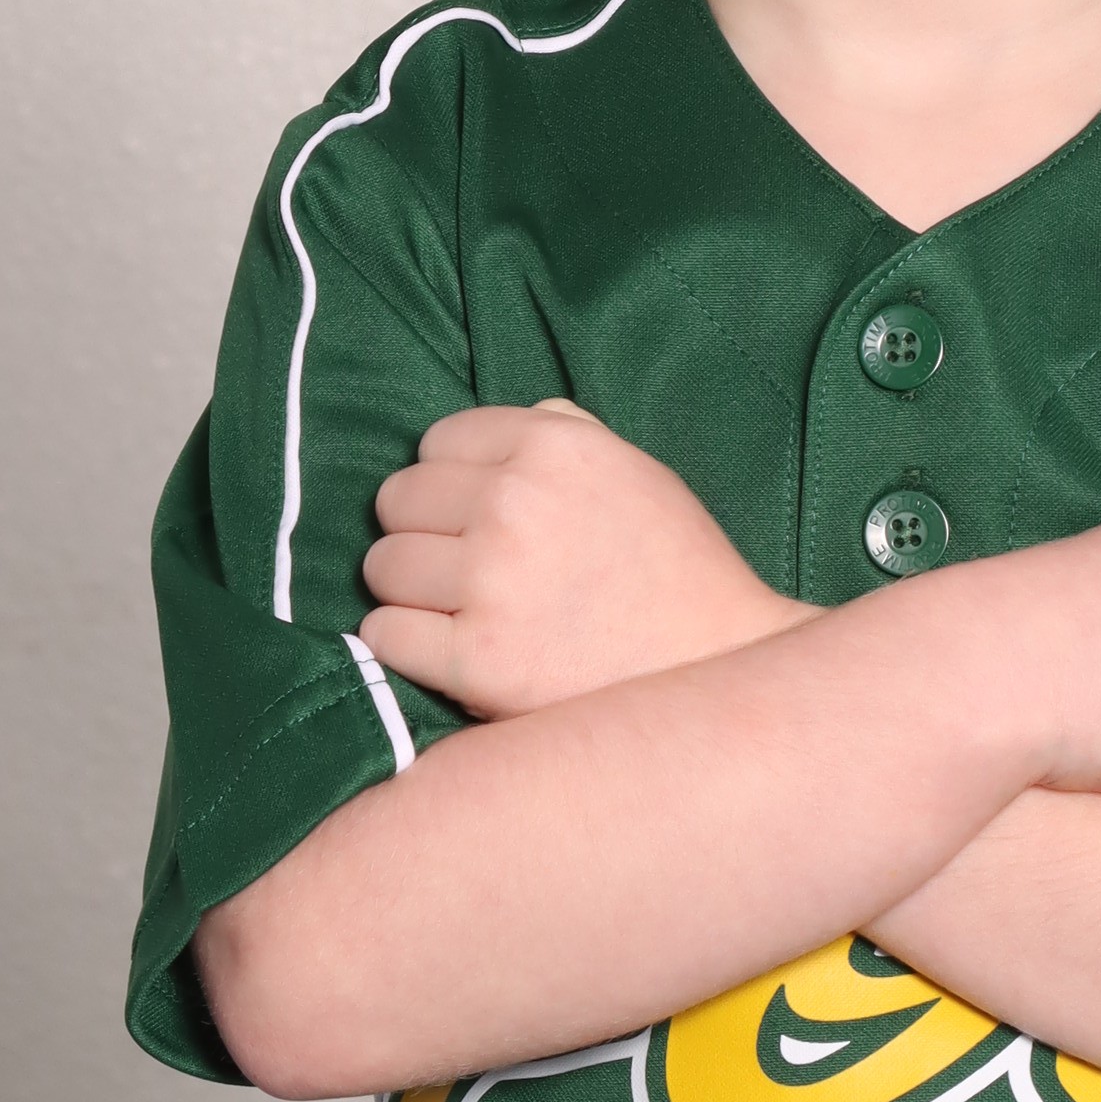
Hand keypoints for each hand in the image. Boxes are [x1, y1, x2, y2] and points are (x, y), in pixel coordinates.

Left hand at [361, 402, 806, 716]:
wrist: (718, 670)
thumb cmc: (677, 571)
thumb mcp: (635, 471)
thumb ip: (564, 436)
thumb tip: (495, 431)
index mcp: (553, 447)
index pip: (438, 441)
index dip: (451, 480)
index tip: (475, 514)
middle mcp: (514, 504)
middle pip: (398, 499)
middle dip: (421, 530)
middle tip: (461, 564)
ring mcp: (491, 582)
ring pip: (382, 567)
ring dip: (408, 588)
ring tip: (456, 607)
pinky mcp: (475, 660)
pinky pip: (384, 634)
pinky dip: (402, 641)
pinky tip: (440, 646)